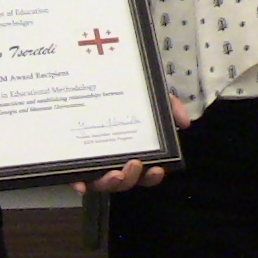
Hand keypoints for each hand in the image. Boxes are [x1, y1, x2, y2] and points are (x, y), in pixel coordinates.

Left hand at [71, 94, 192, 195]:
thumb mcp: (151, 94)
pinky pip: (74, 177)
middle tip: (135, 163)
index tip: (157, 169)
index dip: (152, 177)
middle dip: (131, 178)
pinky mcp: (72, 158)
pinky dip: (78, 184)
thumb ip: (170, 106)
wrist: (94, 72)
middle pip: (124, 181)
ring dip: (110, 184)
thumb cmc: (124, 90)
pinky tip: (81, 184)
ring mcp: (92, 160)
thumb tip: (185, 123)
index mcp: (132, 150)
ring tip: (115, 172)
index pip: (144, 173)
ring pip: (101, 183)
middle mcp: (112, 158)